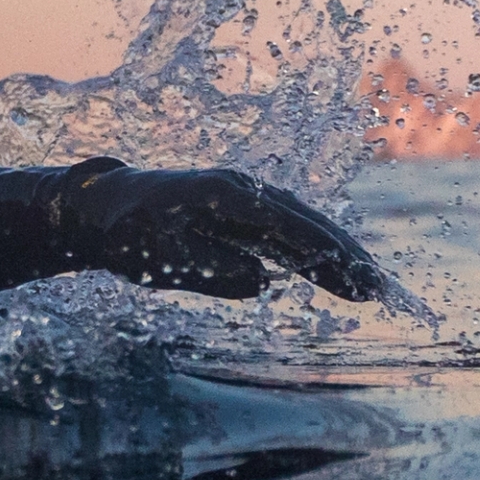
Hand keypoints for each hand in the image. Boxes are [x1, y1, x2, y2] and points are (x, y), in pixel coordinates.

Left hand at [64, 166, 388, 302]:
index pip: (291, 227)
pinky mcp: (237, 215)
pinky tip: (333, 275)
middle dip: (346, 255)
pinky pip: (283, 234)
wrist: (97, 212)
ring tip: (370, 287)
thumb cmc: (127, 237)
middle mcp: (241, 190)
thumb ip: (214, 271)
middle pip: (306, 222)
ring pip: (300, 226)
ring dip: (334, 255)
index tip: (362, 279)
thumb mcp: (165, 261)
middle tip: (382, 289)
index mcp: (226, 195)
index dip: (330, 254)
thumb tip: (262, 280)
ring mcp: (241, 200)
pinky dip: (310, 253)